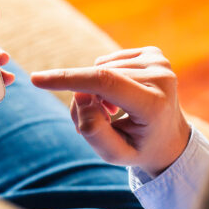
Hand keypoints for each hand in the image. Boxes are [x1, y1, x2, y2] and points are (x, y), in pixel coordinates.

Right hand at [31, 47, 189, 175]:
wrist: (170, 138)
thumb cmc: (140, 148)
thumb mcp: (115, 154)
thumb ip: (93, 131)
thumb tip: (80, 95)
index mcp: (155, 104)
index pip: (104, 82)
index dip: (68, 79)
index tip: (37, 79)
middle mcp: (162, 77)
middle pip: (98, 79)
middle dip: (83, 99)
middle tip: (94, 122)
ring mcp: (160, 62)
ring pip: (101, 69)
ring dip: (96, 91)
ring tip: (113, 112)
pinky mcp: (154, 53)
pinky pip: (109, 62)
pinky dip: (106, 79)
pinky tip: (121, 96)